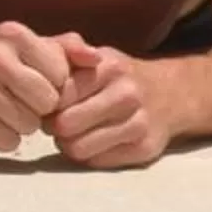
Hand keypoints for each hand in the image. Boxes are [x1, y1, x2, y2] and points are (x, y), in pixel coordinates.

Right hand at [0, 21, 71, 149]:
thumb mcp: (24, 46)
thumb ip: (65, 49)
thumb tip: (97, 58)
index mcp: (13, 35)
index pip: (61, 74)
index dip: (55, 86)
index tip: (38, 83)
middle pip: (47, 102)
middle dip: (39, 109)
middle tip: (20, 101)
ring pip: (28, 125)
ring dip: (21, 125)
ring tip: (2, 110)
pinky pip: (7, 141)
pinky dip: (3, 138)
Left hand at [48, 37, 168, 168]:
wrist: (173, 93)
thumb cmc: (119, 76)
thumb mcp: (96, 54)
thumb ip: (65, 50)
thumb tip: (39, 66)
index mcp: (110, 67)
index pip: (57, 94)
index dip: (47, 101)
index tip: (52, 102)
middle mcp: (127, 95)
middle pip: (64, 125)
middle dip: (55, 126)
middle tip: (61, 120)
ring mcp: (139, 124)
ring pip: (78, 149)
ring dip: (70, 143)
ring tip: (78, 131)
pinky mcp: (144, 149)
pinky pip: (97, 162)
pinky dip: (91, 154)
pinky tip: (98, 140)